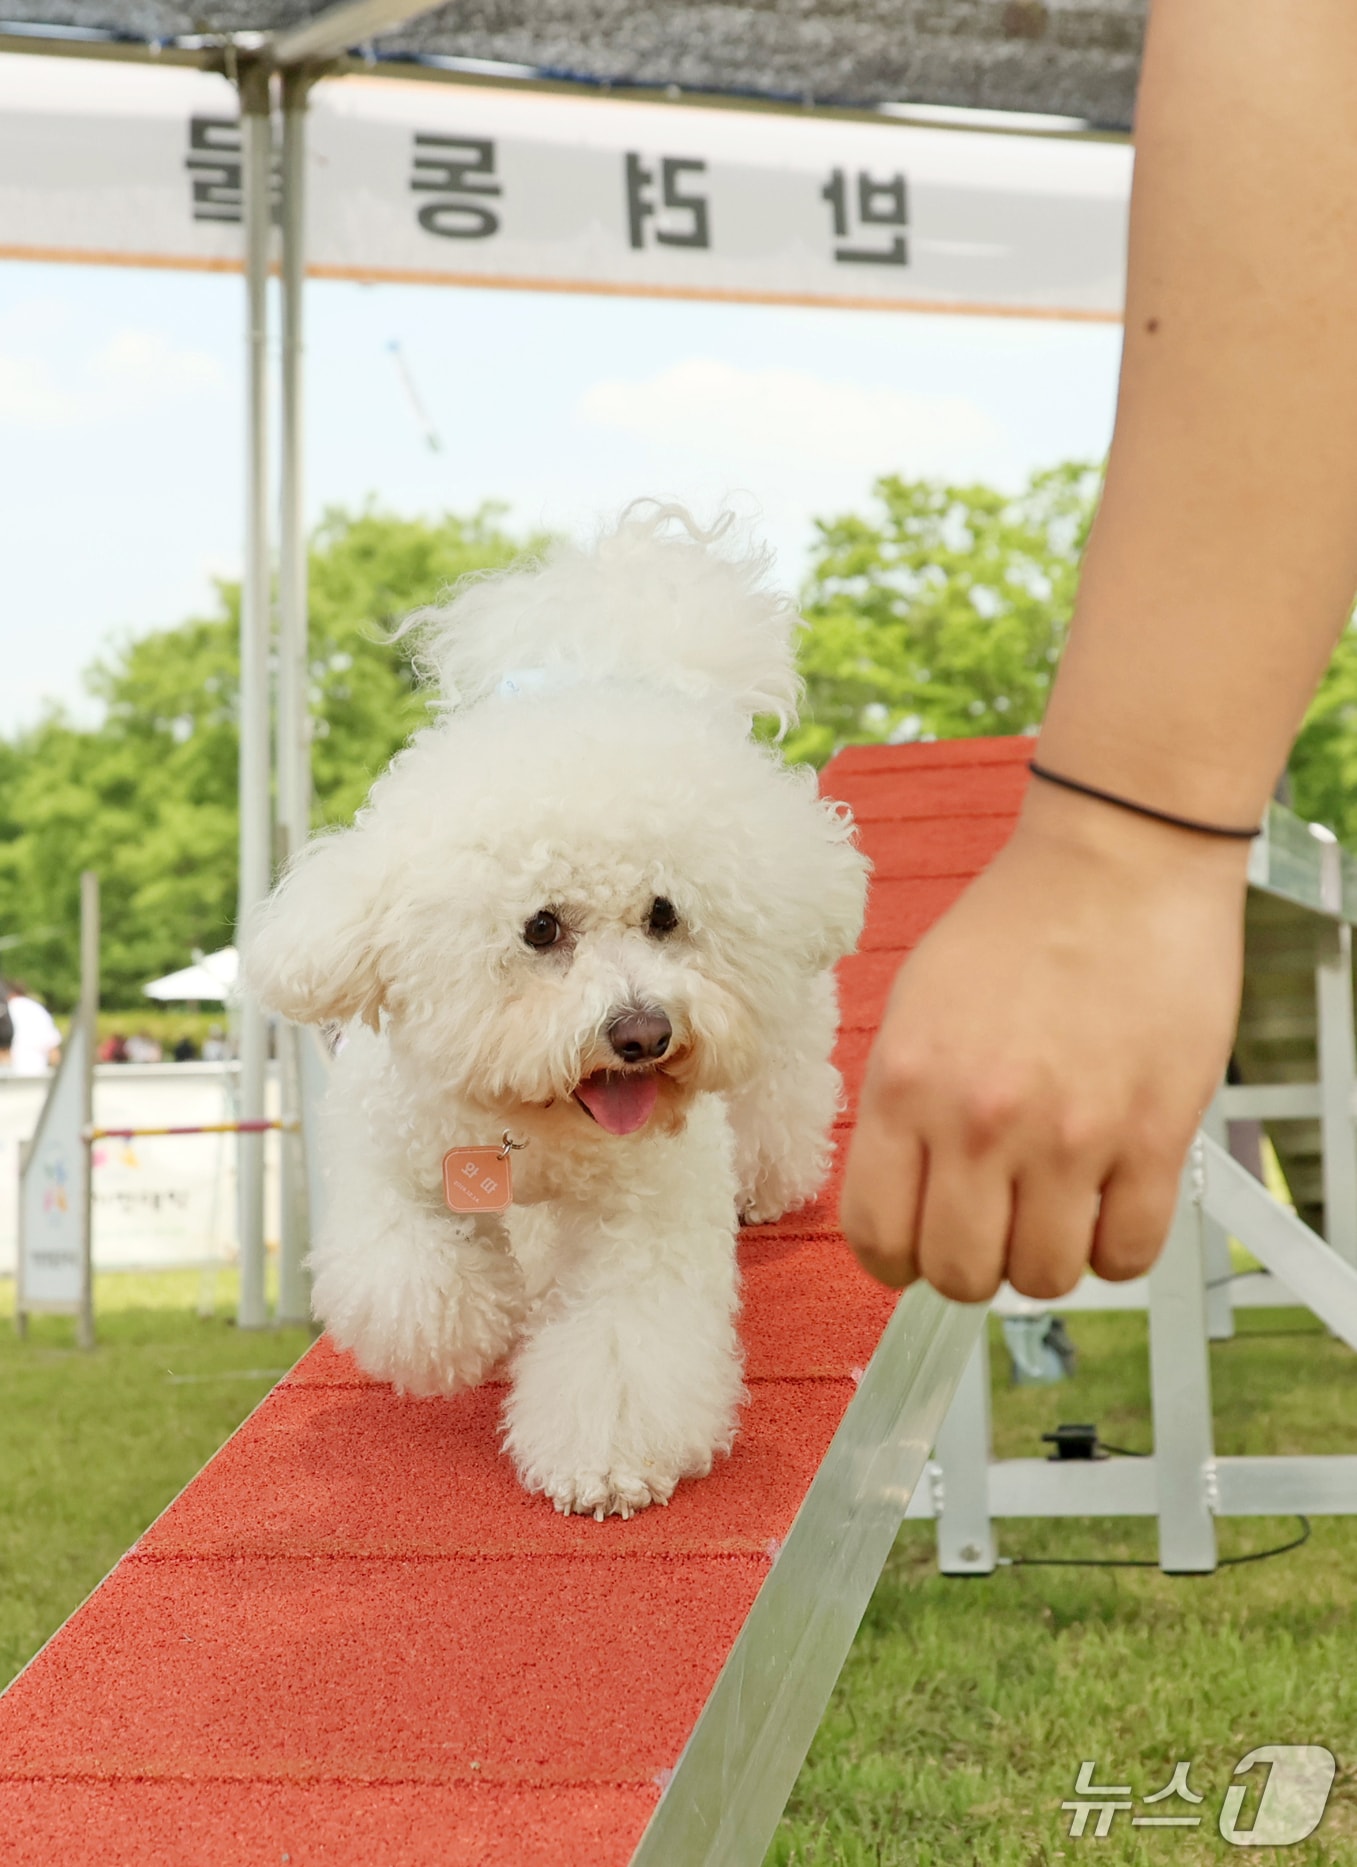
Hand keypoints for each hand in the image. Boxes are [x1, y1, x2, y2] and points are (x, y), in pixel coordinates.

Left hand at [839, 783, 1249, 1300]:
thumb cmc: (1017, 925)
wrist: (1119, 864)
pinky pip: (1128, 1255)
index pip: (877, 1235)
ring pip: (1045, 1279)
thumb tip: (904, 1194)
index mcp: (906, 1086)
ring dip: (1047, 1259)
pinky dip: (1116, 1249)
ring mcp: (1069, 1136)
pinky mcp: (1153, 1137)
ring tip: (1056, 1209)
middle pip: (961, 1276)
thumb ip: (903, 1104)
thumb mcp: (916, 1006)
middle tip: (993, 1231)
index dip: (895, 1263)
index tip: (916, 1254)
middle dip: (971, 1269)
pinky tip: (1111, 1203)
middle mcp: (979, 1122)